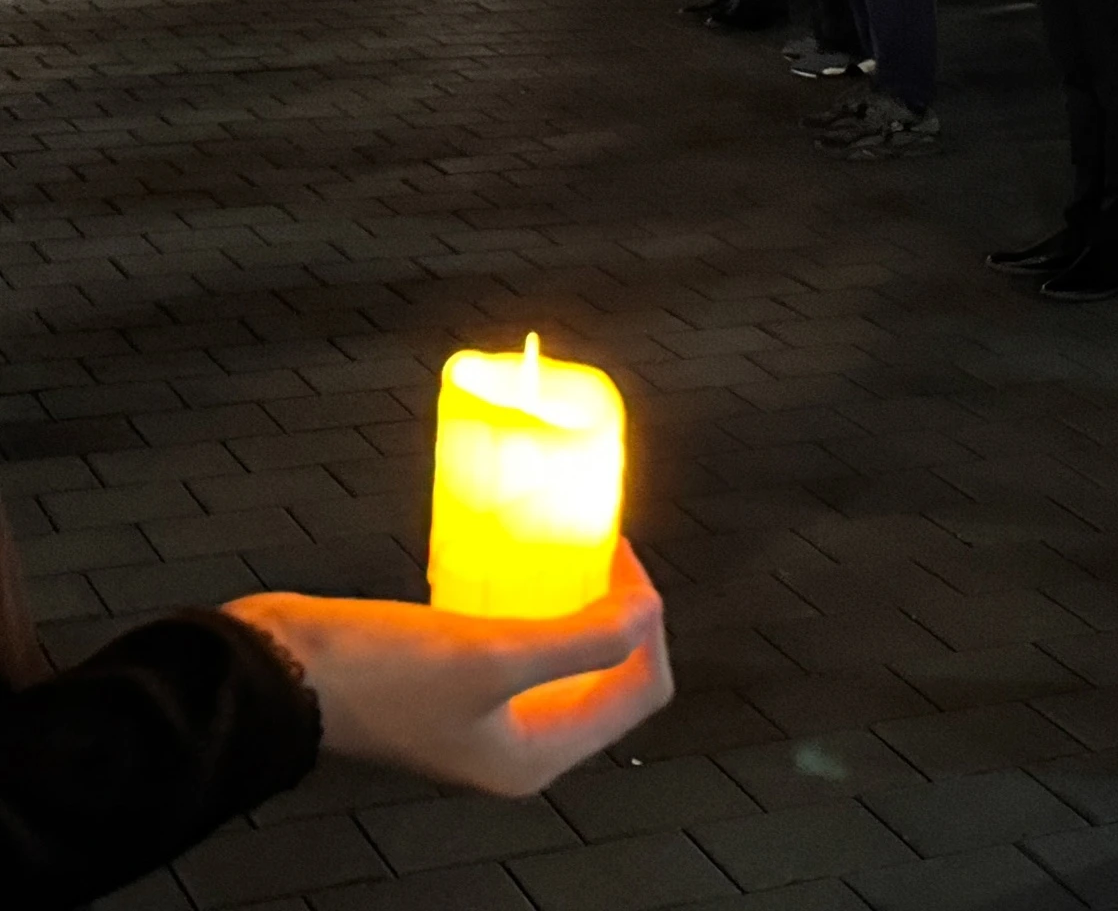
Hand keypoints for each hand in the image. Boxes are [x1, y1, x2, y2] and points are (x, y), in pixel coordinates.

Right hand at [225, 540, 670, 797]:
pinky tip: (523, 566)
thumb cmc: (375, 673)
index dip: (647, 625)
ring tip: (573, 553)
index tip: (622, 564)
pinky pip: (522, 643)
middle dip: (619, 614)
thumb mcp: (494, 654)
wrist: (277, 670)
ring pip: (568, 657)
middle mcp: (517, 745)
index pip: (639, 691)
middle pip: (610, 675)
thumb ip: (583, 639)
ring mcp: (486, 716)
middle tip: (604, 553)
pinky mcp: (455, 683)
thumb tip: (648, 614)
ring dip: (580, 606)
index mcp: (536, 756)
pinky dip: (534, 606)